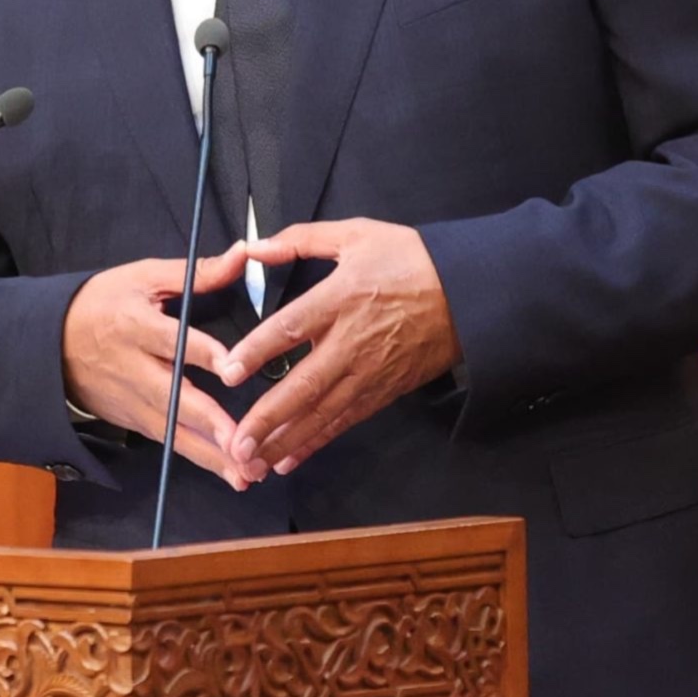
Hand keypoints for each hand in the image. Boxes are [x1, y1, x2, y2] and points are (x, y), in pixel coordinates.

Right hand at [62, 242, 260, 489]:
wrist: (50, 343)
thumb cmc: (103, 301)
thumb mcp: (142, 277)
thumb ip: (197, 272)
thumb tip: (243, 254)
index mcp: (135, 324)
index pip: (174, 340)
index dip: (205, 353)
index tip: (234, 367)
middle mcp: (133, 368)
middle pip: (174, 397)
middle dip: (209, 422)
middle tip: (243, 442)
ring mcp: (131, 400)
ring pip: (174, 431)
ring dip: (211, 454)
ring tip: (247, 473)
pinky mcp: (133, 421)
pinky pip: (170, 442)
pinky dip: (200, 459)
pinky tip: (233, 474)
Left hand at [218, 219, 460, 476]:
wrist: (470, 293)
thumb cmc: (410, 258)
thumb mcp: (357, 233)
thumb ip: (302, 239)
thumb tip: (253, 247)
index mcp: (342, 297)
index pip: (291, 328)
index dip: (257, 350)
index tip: (227, 372)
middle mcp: (352, 341)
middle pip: (305, 384)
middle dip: (269, 417)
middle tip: (236, 442)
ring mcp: (370, 371)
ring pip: (323, 412)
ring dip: (287, 440)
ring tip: (252, 463)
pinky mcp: (384, 390)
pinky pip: (346, 421)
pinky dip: (317, 442)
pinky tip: (290, 459)